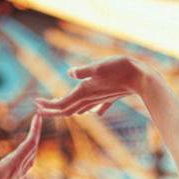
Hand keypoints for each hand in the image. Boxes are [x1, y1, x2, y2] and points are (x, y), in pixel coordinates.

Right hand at [0, 114, 41, 178]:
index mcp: (14, 163)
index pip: (30, 143)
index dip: (35, 128)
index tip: (38, 116)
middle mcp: (19, 171)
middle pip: (32, 150)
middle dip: (35, 134)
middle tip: (37, 121)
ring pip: (30, 160)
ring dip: (32, 147)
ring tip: (31, 138)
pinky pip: (24, 170)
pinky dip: (26, 160)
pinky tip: (23, 163)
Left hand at [34, 55, 157, 118]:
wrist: (142, 79)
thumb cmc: (120, 69)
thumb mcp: (99, 67)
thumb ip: (83, 72)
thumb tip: (70, 73)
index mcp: (84, 92)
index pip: (61, 104)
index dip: (47, 106)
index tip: (35, 105)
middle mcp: (89, 99)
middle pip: (66, 109)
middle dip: (51, 110)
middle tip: (39, 108)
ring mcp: (98, 100)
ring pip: (78, 108)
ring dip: (65, 108)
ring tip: (56, 106)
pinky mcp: (107, 97)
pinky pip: (92, 106)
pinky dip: (85, 108)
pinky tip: (87, 111)